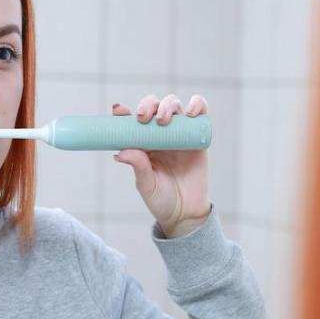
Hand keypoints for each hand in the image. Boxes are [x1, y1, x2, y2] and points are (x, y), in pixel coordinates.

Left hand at [111, 93, 211, 237]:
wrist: (186, 213)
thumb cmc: (161, 199)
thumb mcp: (146, 184)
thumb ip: (138, 166)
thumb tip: (120, 152)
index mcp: (142, 143)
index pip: (132, 120)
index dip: (125, 112)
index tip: (119, 111)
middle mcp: (160, 134)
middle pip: (154, 106)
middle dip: (148, 105)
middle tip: (144, 118)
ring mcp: (179, 134)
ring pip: (174, 105)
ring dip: (168, 105)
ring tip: (164, 120)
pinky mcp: (198, 136)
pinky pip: (200, 114)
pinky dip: (197, 105)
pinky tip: (191, 113)